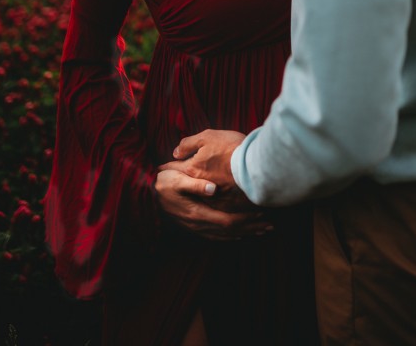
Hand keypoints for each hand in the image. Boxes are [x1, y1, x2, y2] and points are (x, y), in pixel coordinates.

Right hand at [154, 166, 269, 239]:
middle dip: (251, 228)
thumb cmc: (162, 182)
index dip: (246, 219)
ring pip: (224, 236)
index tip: (262, 214)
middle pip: (230, 231)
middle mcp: (198, 224)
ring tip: (261, 230)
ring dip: (244, 233)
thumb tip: (214, 188)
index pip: (228, 220)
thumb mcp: (176, 178)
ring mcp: (195, 228)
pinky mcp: (193, 226)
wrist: (145, 195)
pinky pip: (216, 236)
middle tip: (270, 224)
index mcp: (197, 212)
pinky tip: (239, 234)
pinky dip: (231, 236)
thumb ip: (195, 184)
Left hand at [165, 129, 249, 209]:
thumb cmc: (231, 148)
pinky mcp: (227, 205)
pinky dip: (210, 200)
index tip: (158, 169)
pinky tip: (211, 198)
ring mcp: (214, 198)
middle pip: (185, 185)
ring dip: (194, 193)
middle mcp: (200, 187)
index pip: (174, 168)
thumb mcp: (208, 137)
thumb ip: (189, 144)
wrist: (256, 166)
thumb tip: (176, 152)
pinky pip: (215, 204)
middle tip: (169, 182)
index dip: (165, 167)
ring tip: (190, 192)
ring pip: (199, 196)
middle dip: (177, 182)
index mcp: (193, 169)